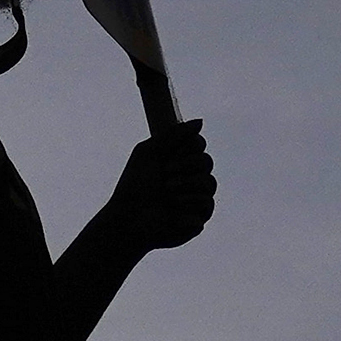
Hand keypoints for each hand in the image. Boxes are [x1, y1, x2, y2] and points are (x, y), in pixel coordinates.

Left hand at [100, 121, 215, 256]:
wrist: (131, 218)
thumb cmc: (134, 186)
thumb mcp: (148, 152)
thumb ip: (174, 134)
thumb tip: (200, 122)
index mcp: (177, 161)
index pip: (198, 145)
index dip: (190, 146)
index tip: (173, 152)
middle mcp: (189, 177)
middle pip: (207, 161)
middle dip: (185, 166)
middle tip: (165, 173)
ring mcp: (196, 197)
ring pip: (210, 183)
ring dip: (185, 186)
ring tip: (166, 193)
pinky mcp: (199, 217)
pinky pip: (208, 203)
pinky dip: (188, 203)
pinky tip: (173, 209)